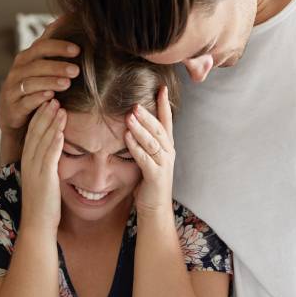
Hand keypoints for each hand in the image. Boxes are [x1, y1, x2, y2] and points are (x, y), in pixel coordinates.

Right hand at [0, 17, 78, 162]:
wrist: (13, 115)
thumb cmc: (32, 88)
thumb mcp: (39, 67)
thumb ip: (50, 47)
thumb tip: (64, 19)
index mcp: (25, 59)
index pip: (41, 47)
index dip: (58, 47)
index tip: (77, 50)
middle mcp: (17, 71)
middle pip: (37, 65)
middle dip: (57, 66)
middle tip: (76, 70)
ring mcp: (13, 89)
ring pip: (31, 83)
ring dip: (50, 82)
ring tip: (67, 83)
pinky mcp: (13, 107)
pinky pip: (26, 101)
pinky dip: (38, 98)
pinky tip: (52, 98)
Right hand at [20, 100, 64, 233]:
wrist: (38, 225)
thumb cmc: (45, 205)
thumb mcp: (44, 180)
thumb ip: (48, 165)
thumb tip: (55, 155)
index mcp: (28, 162)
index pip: (32, 133)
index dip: (39, 116)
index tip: (48, 101)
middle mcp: (29, 163)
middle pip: (35, 131)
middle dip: (44, 113)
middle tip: (53, 96)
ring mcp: (35, 170)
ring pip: (41, 139)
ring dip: (50, 121)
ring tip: (58, 105)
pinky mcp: (44, 178)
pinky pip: (50, 155)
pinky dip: (55, 141)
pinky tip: (62, 129)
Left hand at [125, 86, 174, 218]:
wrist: (155, 208)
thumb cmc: (149, 183)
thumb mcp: (148, 159)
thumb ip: (144, 143)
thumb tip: (131, 124)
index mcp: (167, 147)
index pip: (166, 122)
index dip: (164, 105)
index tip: (161, 87)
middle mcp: (168, 153)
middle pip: (159, 129)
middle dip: (148, 115)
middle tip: (136, 103)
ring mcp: (164, 164)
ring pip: (152, 142)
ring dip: (141, 128)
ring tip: (129, 116)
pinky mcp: (156, 176)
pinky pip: (145, 158)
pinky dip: (136, 147)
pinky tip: (127, 138)